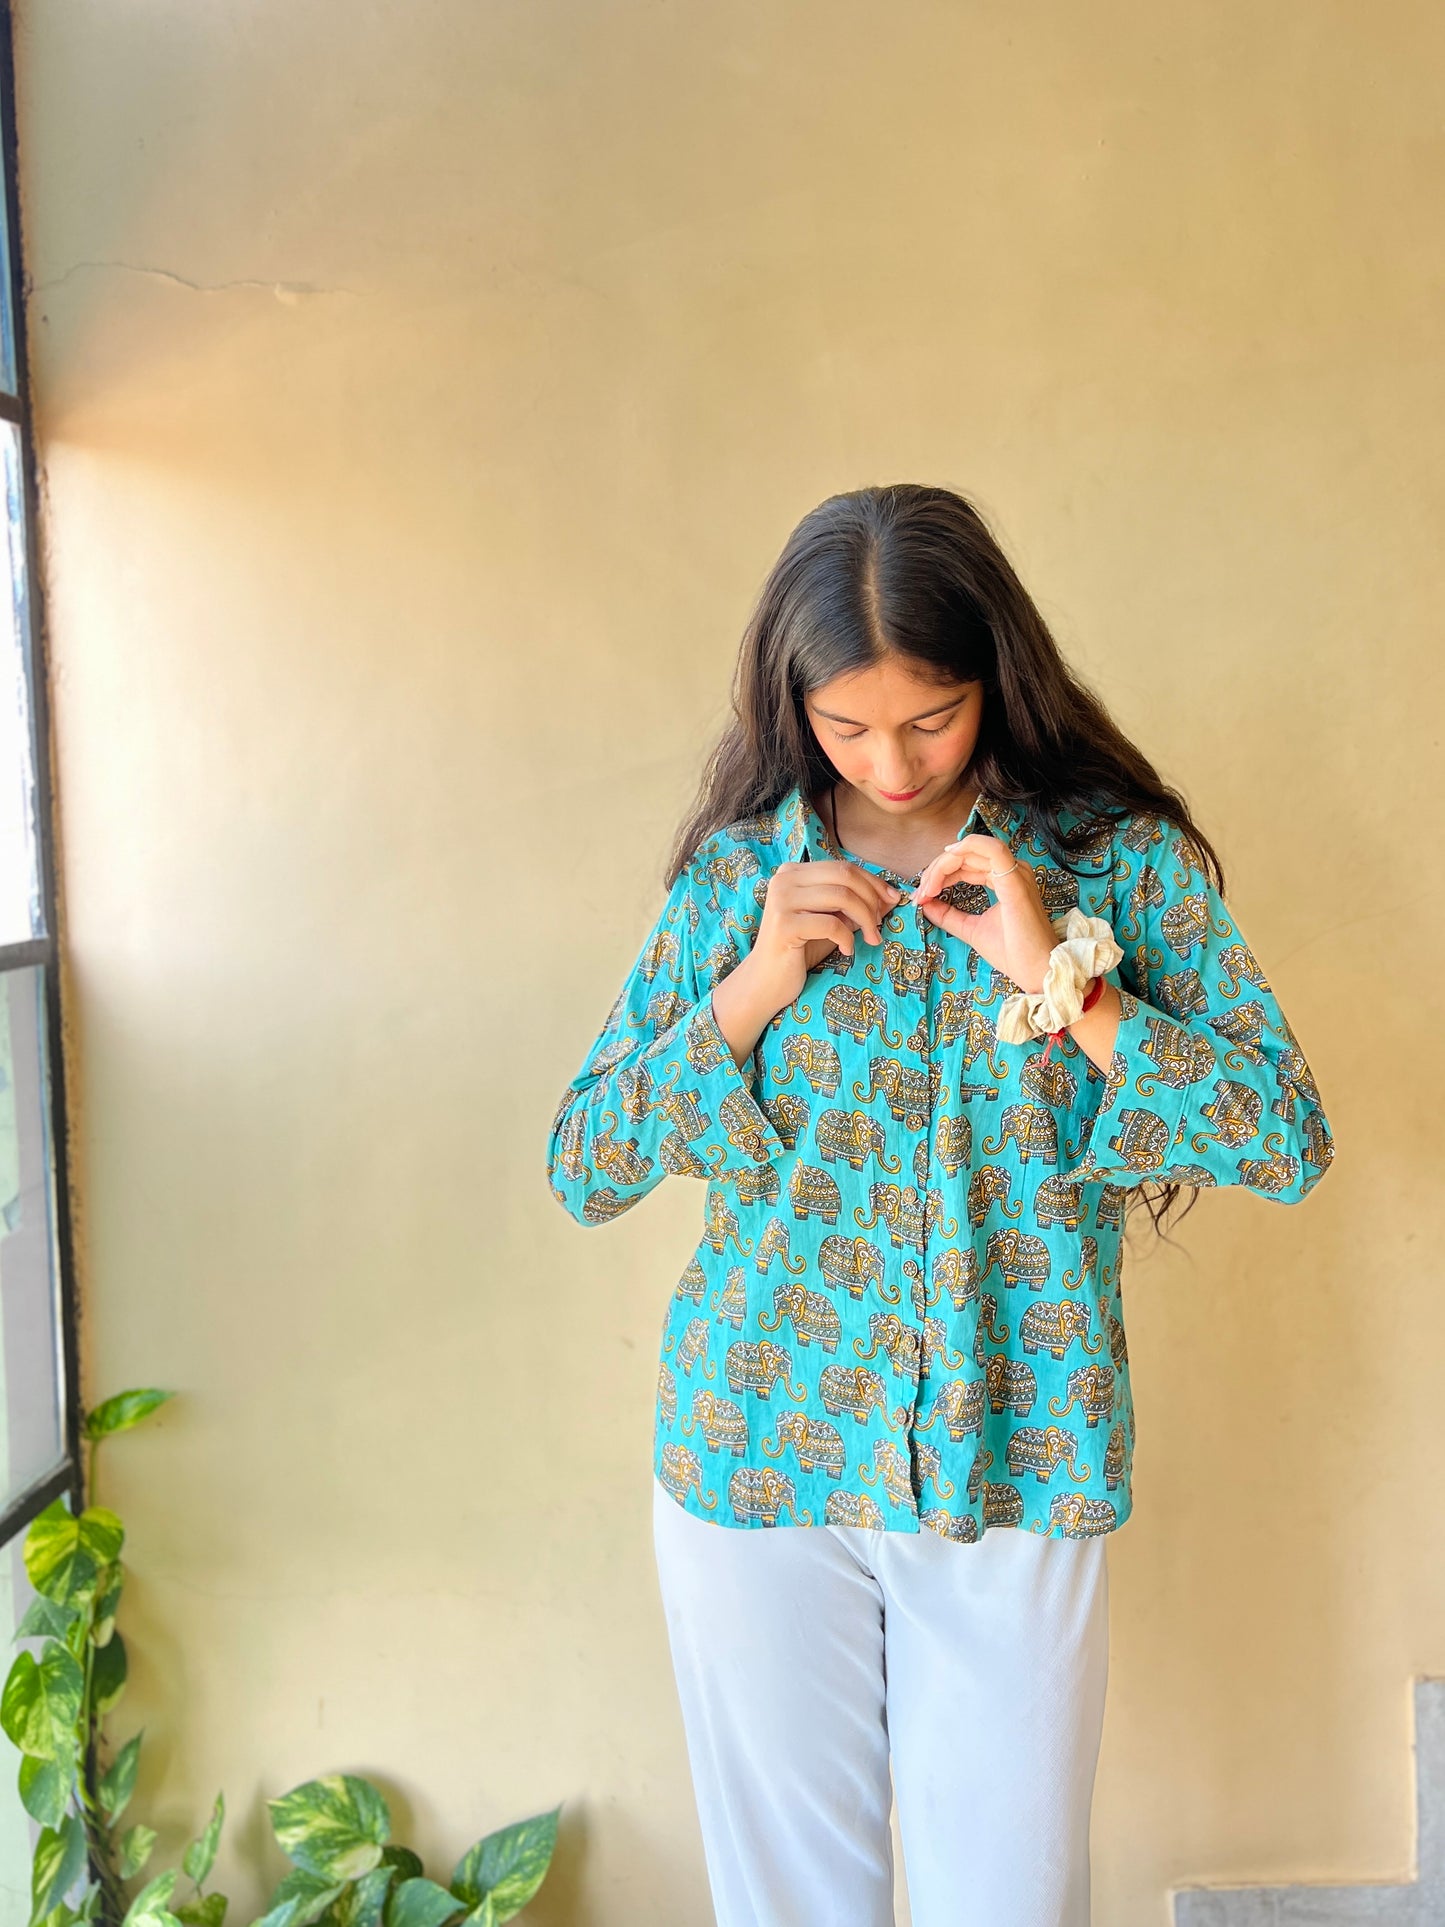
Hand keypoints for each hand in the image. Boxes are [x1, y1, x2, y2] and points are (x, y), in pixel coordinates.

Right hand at [747, 858, 902, 1007]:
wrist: (767, 980)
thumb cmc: (801, 949)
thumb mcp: (832, 921)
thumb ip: (855, 905)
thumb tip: (892, 896)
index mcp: (793, 872)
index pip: (843, 867)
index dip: (873, 882)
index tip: (892, 900)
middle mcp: (784, 879)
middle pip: (844, 876)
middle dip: (872, 899)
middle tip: (881, 924)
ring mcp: (781, 900)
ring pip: (841, 896)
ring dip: (865, 919)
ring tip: (871, 939)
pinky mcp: (784, 925)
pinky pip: (831, 924)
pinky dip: (847, 938)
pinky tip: (847, 950)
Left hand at [908, 833, 1056, 992]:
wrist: (1036, 971)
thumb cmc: (1012, 952)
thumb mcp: (972, 929)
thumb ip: (949, 915)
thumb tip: (925, 903)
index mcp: (1006, 879)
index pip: (967, 865)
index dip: (940, 875)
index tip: (922, 896)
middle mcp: (1013, 871)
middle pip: (967, 855)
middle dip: (937, 870)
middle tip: (920, 893)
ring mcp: (1016, 873)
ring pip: (974, 850)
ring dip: (944, 864)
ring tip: (928, 887)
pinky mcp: (1015, 881)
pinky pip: (992, 851)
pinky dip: (968, 847)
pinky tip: (948, 856)